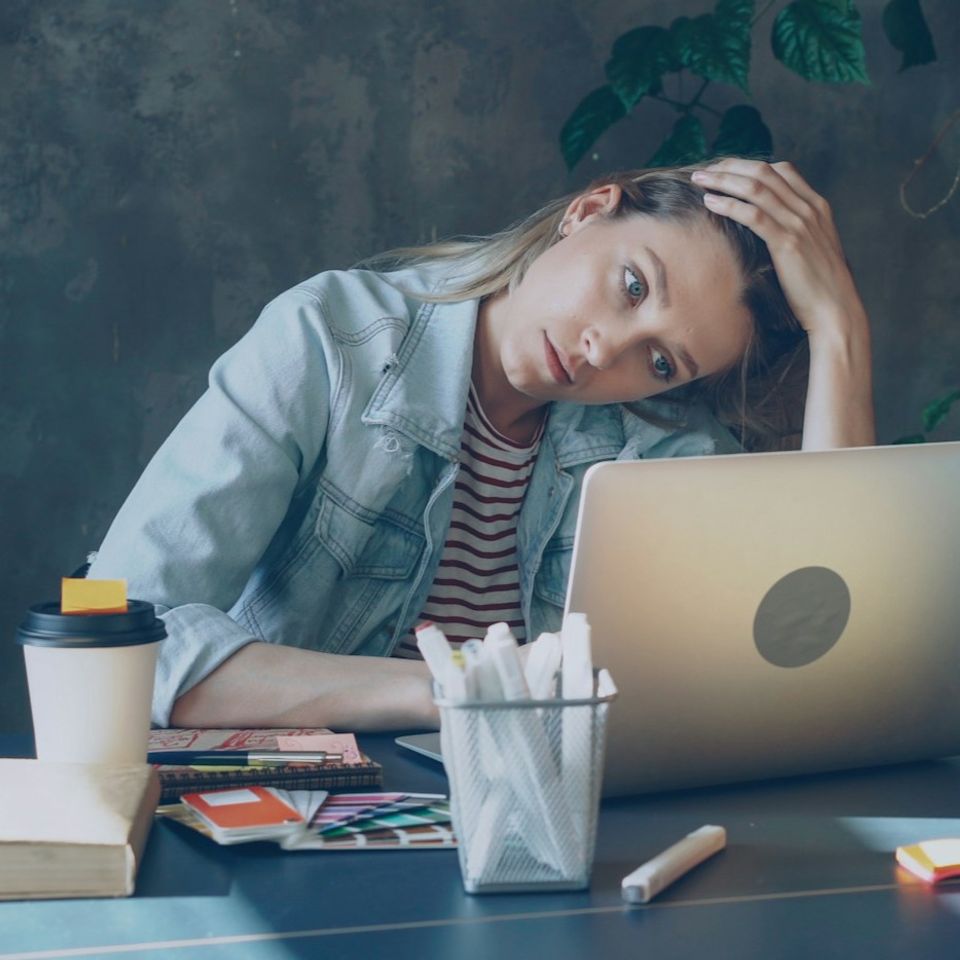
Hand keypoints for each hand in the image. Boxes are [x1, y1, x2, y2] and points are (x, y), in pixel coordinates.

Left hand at [691, 158, 867, 340]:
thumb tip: (769, 228)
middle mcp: (809, 208)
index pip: (782, 170)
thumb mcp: (812, 248)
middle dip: (731, 166)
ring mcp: (799, 224)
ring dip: (723, 180)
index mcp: (816, 206)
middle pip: (765, 172)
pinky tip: (710, 203)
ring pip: (755, 188)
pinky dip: (728, 205)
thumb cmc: (819, 285)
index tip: (725, 169)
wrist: (835, 308)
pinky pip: (752, 215)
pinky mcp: (787, 242)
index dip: (749, 165)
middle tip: (704, 169)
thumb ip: (796, 230)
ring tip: (699, 180)